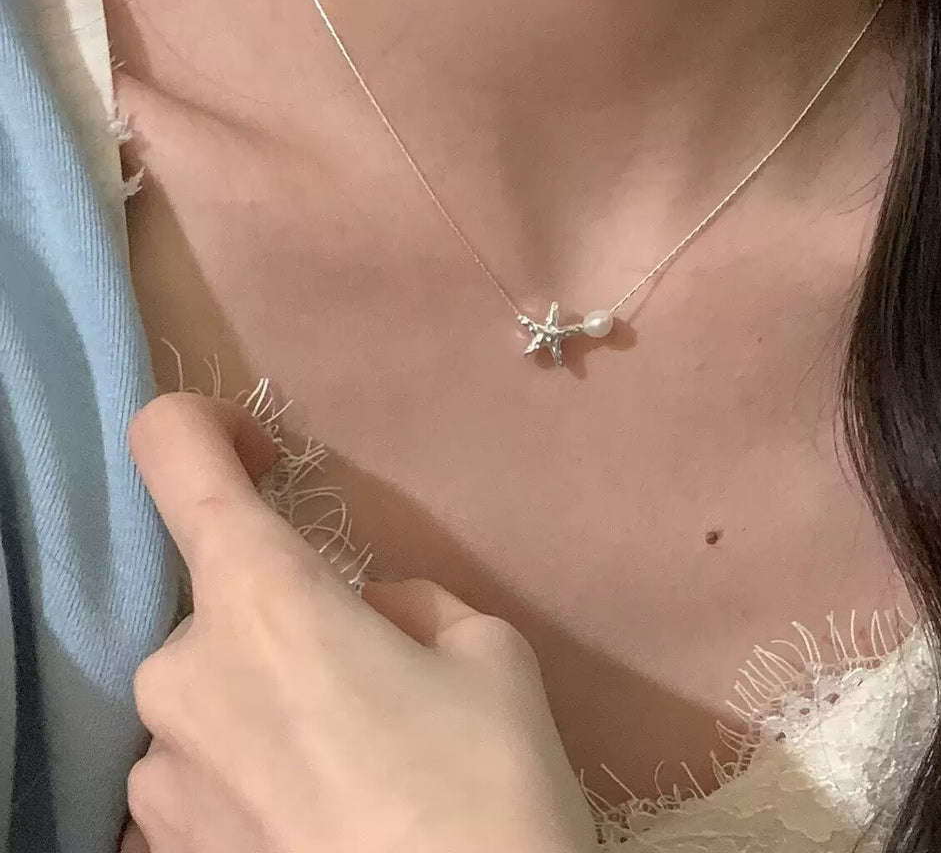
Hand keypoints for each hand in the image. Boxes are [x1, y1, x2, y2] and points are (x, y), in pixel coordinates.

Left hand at [123, 392, 598, 852]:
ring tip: (351, 765)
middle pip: (218, 597)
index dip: (203, 428)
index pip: (172, 453)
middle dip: (285, 617)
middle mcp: (182, 673)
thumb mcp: (486, 655)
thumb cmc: (485, 788)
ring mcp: (157, 774)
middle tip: (369, 681)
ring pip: (209, 689)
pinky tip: (315, 818)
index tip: (259, 454)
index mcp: (262, 599)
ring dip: (265, 698)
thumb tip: (369, 614)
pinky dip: (246, 770)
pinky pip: (198, 769)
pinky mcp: (157, 851)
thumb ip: (409, 605)